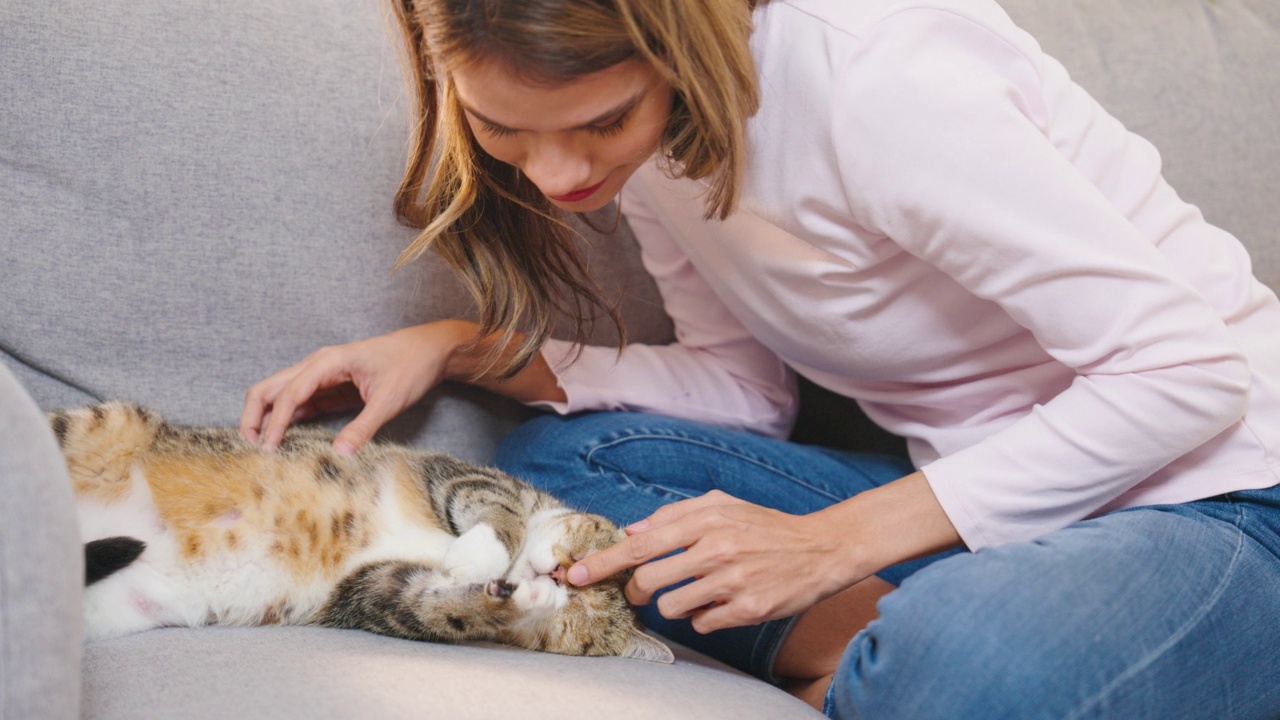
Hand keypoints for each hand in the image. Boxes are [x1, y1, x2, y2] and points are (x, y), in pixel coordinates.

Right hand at [240, 321, 474, 454]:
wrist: (431, 350)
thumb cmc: (411, 366)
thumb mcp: (389, 400)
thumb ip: (364, 426)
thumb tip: (340, 454)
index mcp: (328, 362)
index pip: (289, 393)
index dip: (274, 423)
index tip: (267, 449)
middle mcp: (318, 366)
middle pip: (270, 388)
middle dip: (254, 416)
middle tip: (250, 447)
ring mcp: (322, 377)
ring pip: (280, 395)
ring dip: (267, 419)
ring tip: (261, 450)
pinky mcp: (331, 388)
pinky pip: (300, 404)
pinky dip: (287, 421)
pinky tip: (284, 442)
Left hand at [567, 490, 862, 633]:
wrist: (819, 549)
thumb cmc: (765, 526)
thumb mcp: (723, 505)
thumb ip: (675, 514)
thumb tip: (633, 530)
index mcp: (705, 521)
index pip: (641, 545)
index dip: (604, 563)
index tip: (576, 575)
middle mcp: (715, 550)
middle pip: (648, 581)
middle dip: (638, 590)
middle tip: (644, 589)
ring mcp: (731, 582)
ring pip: (671, 607)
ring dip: (674, 603)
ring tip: (697, 591)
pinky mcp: (746, 610)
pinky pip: (702, 624)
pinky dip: (704, 616)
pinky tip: (722, 602)